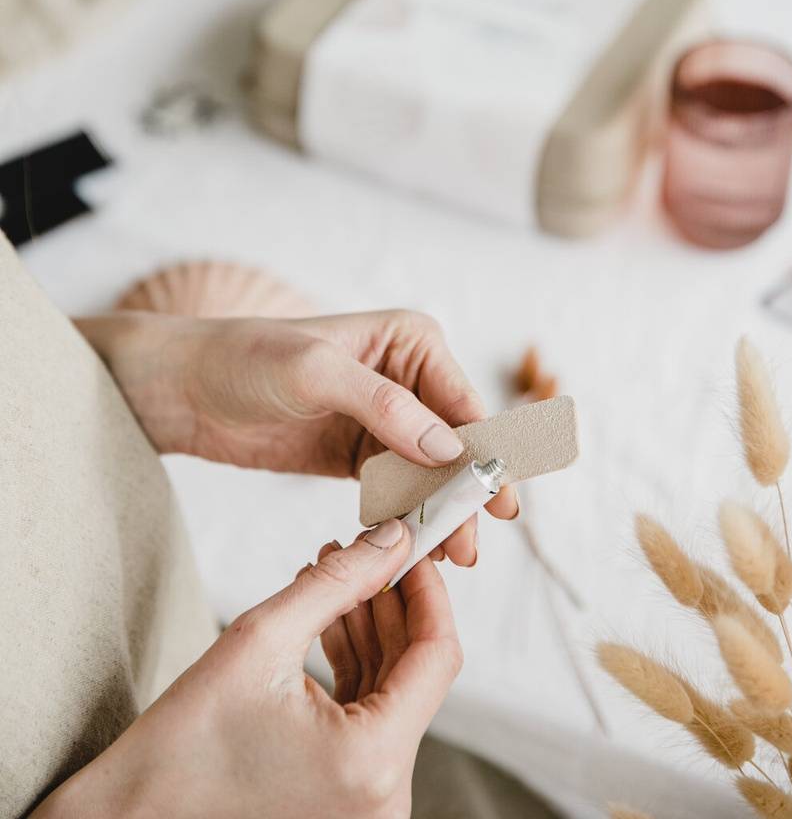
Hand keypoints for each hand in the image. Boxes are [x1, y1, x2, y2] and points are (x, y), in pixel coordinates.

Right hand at [34, 521, 461, 818]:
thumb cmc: (181, 746)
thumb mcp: (261, 639)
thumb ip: (339, 581)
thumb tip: (391, 540)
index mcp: (372, 761)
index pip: (437, 655)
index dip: (428, 590)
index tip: (415, 546)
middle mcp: (384, 794)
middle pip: (415, 671)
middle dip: (391, 601)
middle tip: (369, 546)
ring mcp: (368, 802)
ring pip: (391, 691)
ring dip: (368, 627)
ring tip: (338, 571)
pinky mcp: (347, 797)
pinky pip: (368, 717)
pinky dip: (353, 665)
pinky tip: (329, 617)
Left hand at [77, 309, 518, 564]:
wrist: (184, 388)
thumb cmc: (246, 359)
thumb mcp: (315, 372)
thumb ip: (385, 407)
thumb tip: (449, 449)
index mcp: (409, 342)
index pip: (462, 402)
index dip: (485, 453)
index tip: (500, 502)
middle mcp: (406, 378)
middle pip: (453, 444)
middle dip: (465, 493)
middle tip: (472, 545)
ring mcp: (384, 419)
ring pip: (428, 473)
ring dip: (438, 511)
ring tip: (450, 557)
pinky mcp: (357, 453)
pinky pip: (394, 488)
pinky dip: (405, 516)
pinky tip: (412, 547)